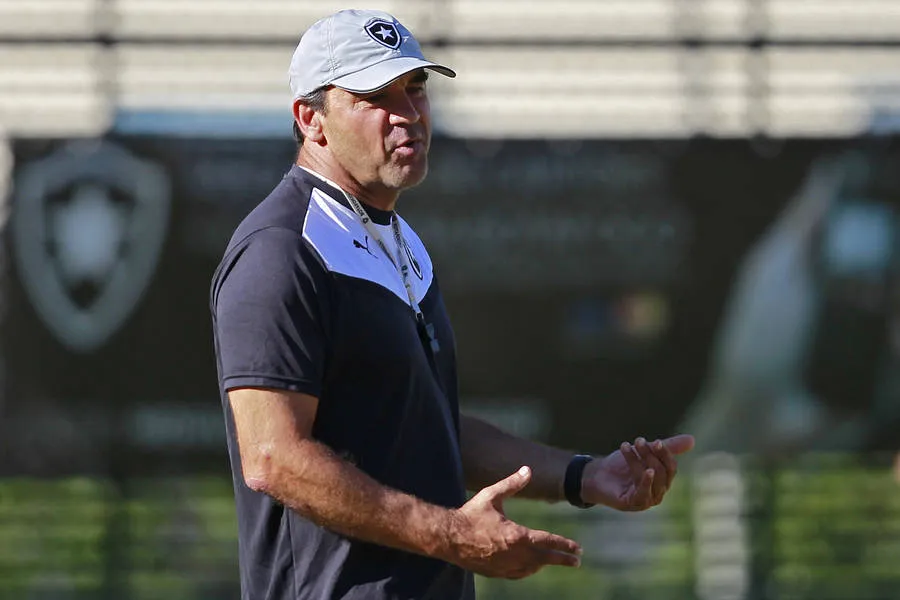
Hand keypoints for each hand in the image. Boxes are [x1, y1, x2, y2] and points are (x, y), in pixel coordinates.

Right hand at [445, 466, 582, 578]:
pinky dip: (529, 570)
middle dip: (563, 559)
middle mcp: (514, 554)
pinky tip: (531, 567)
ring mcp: (505, 566)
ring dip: (545, 563)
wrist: (448, 537)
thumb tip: (528, 469)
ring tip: (554, 559)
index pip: (548, 541)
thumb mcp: (491, 495)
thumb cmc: (470, 514)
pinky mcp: (496, 572)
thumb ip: (512, 483)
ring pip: (532, 568)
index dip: (564, 545)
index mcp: (516, 535)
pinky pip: (518, 574)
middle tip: (577, 561)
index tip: (578, 548)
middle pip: (545, 559)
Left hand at [581, 434, 694, 510]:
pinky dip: (646, 482)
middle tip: (637, 441)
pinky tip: (646, 470)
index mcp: (662, 480)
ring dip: (640, 461)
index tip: (656, 441)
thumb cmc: (621, 465)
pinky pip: (644, 494)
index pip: (671, 467)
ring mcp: (646, 500)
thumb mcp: (643, 452)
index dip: (665, 454)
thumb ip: (666, 447)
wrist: (596, 474)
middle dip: (649, 455)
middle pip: (661, 472)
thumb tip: (692, 440)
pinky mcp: (633, 504)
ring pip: (651, 479)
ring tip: (627, 447)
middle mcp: (657, 493)